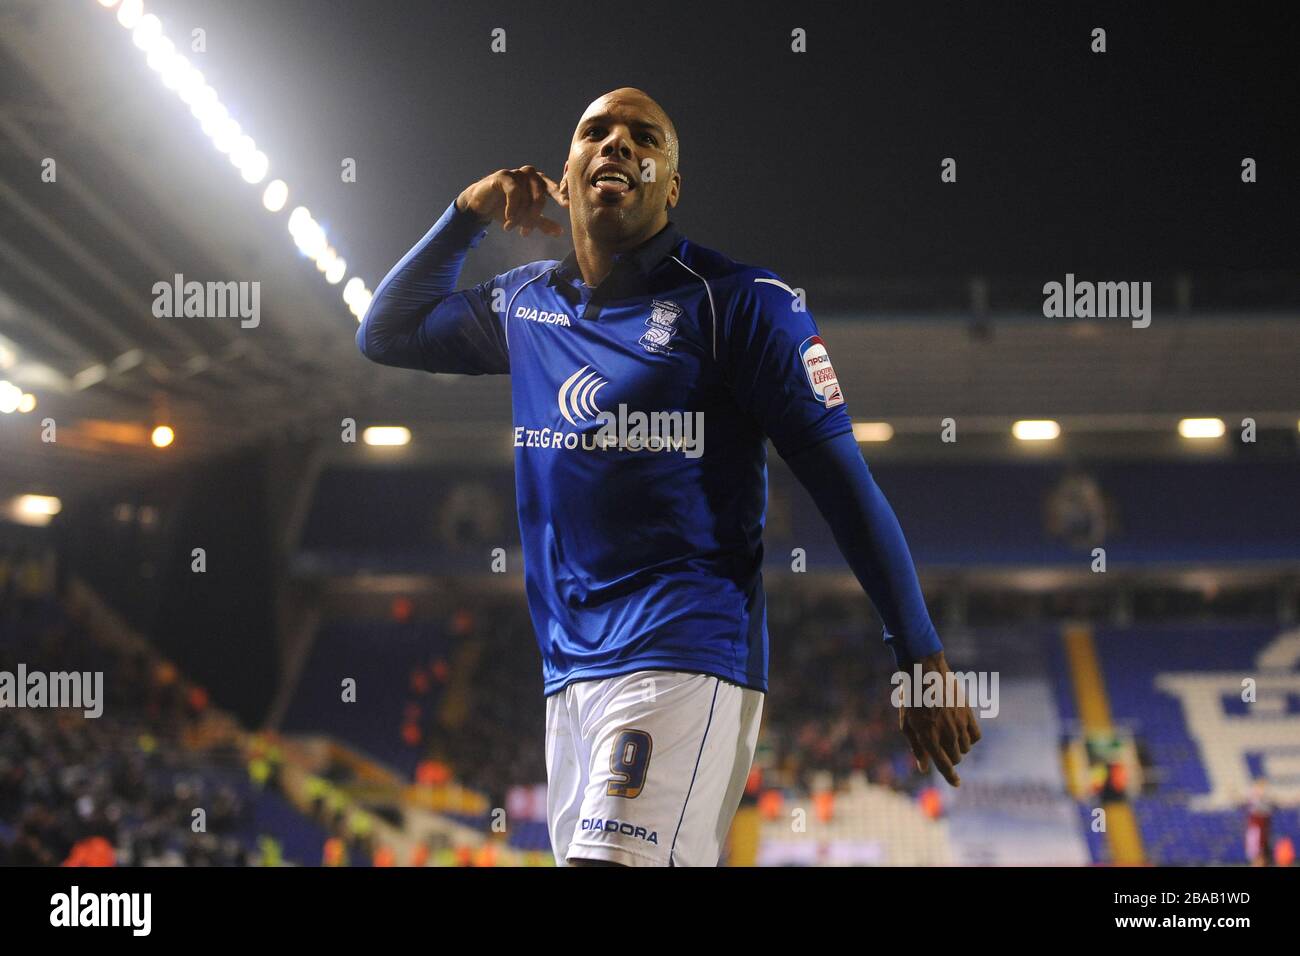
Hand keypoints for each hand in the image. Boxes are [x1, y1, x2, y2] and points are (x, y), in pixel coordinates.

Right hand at [455, 165, 566, 237]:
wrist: (481, 205)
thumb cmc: (505, 209)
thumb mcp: (525, 218)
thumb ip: (543, 223)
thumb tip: (560, 232)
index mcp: (539, 182)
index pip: (554, 189)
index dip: (561, 196)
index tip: (567, 206)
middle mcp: (530, 175)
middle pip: (540, 198)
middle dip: (533, 218)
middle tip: (525, 233)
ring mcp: (517, 173)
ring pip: (526, 197)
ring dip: (519, 216)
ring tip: (510, 226)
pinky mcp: (504, 175)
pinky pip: (514, 192)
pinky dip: (512, 207)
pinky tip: (507, 217)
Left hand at [896, 650, 981, 786]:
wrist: (925, 672)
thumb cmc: (911, 699)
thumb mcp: (907, 724)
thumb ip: (917, 748)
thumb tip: (924, 767)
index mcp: (929, 738)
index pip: (944, 766)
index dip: (951, 778)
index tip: (957, 784)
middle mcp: (946, 734)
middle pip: (956, 758)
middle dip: (949, 757)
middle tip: (941, 747)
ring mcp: (959, 724)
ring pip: (966, 748)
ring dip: (959, 748)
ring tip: (948, 736)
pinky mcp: (968, 714)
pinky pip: (976, 736)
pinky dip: (970, 738)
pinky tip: (962, 733)